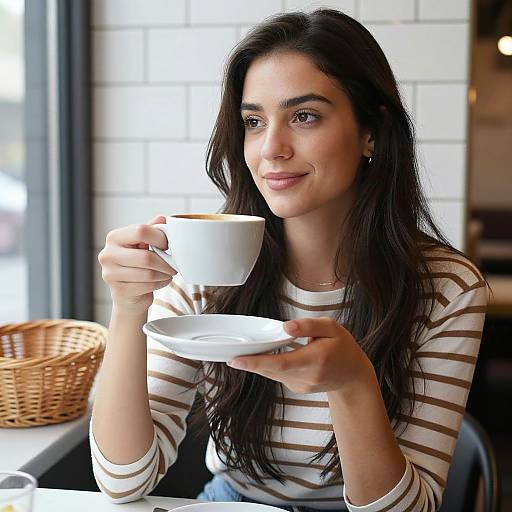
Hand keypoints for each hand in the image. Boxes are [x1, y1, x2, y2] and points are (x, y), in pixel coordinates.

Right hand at [98, 215, 176, 314]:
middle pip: (146, 257)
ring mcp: (110, 274)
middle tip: (173, 264)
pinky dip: (160, 283)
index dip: (159, 238)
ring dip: (164, 274)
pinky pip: (148, 286)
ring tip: (167, 272)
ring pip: (149, 274)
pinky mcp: (119, 291)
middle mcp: (108, 254)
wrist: (129, 293)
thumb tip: (162, 218)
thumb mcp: (143, 243)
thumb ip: (151, 229)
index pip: (141, 231)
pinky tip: (161, 281)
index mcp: (114, 237)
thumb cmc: (137, 264)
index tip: (167, 245)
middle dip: (165, 262)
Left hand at [227, 317, 372, 393]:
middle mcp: (306, 377)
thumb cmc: (342, 348)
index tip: (235, 361)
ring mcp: (301, 386)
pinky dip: (269, 365)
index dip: (256, 362)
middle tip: (229, 356)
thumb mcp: (331, 328)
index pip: (280, 363)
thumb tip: (286, 326)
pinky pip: (278, 375)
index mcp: (314, 360)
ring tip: (244, 354)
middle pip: (271, 370)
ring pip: (272, 373)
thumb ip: (308, 326)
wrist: (353, 376)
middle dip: (249, 362)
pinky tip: (269, 355)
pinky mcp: (297, 388)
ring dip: (257, 363)